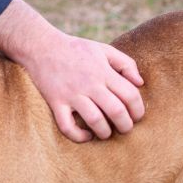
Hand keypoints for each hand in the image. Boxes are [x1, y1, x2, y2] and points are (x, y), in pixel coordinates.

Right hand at [0, 0, 144, 142]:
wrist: (41, 46)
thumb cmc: (76, 49)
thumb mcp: (103, 49)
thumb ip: (126, 63)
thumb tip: (140, 83)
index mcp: (103, 71)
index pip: (130, 95)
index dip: (139, 110)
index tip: (137, 116)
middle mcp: (90, 84)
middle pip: (116, 111)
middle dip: (126, 125)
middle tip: (125, 128)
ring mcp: (72, 94)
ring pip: (95, 120)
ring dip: (105, 132)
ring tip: (106, 133)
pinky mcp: (56, 102)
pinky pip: (67, 126)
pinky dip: (79, 136)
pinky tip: (86, 135)